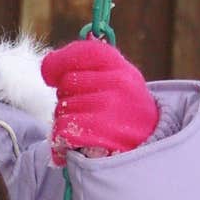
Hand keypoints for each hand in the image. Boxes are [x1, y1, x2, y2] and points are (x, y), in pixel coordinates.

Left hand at [41, 37, 158, 166]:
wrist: (150, 148)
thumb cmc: (126, 112)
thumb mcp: (119, 83)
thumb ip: (91, 68)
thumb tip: (48, 62)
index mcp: (122, 68)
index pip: (84, 52)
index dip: (60, 61)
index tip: (50, 74)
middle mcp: (118, 84)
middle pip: (66, 83)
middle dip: (66, 97)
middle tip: (81, 109)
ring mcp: (109, 109)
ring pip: (62, 108)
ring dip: (64, 120)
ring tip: (83, 127)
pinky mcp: (99, 134)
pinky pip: (62, 129)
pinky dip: (62, 138)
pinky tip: (75, 141)